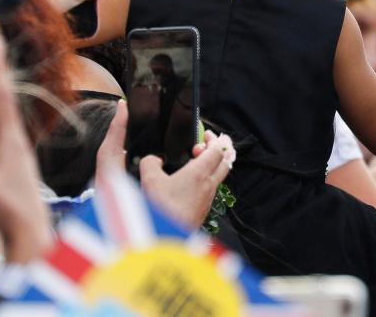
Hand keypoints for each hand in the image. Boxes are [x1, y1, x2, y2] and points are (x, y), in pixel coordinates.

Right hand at [95, 101, 231, 227]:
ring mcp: (208, 198)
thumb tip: (154, 159)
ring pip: (220, 175)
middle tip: (205, 146)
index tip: (206, 135)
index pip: (219, 149)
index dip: (215, 139)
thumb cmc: (161, 211)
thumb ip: (150, 162)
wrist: (165, 240)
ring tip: (197, 162)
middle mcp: (209, 185)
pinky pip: (211, 188)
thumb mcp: (149, 180)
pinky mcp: (204, 209)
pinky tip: (190, 182)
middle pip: (226, 161)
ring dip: (213, 165)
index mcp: (201, 173)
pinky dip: (206, 179)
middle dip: (219, 150)